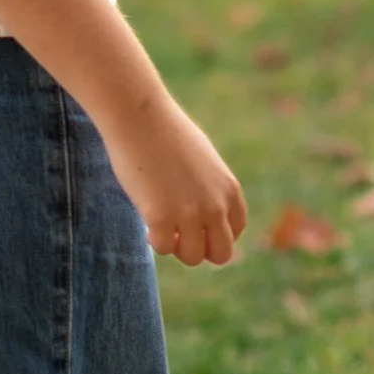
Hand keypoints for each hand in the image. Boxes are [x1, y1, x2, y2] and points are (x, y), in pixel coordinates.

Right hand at [102, 91, 246, 266]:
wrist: (140, 116)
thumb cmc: (165, 132)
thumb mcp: (202, 161)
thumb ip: (210, 188)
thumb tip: (205, 217)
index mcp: (229, 189)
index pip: (234, 232)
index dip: (213, 234)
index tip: (193, 225)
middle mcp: (215, 206)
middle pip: (220, 254)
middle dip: (199, 248)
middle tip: (178, 232)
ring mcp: (189, 214)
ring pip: (191, 257)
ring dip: (175, 245)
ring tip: (160, 224)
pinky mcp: (161, 218)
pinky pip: (163, 248)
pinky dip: (154, 240)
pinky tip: (146, 220)